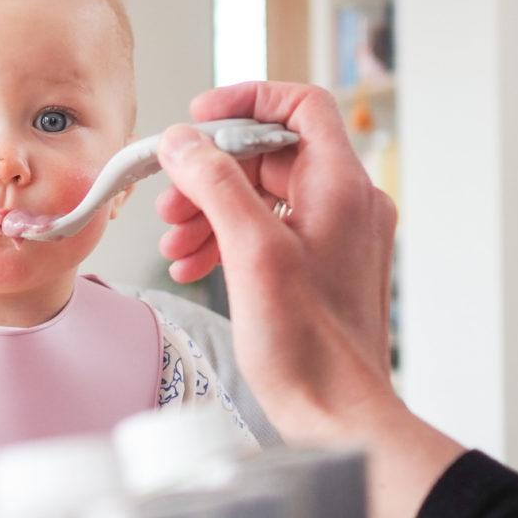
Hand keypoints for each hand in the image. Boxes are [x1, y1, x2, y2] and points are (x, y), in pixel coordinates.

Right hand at [155, 82, 399, 444]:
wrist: (337, 416)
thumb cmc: (309, 348)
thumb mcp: (251, 253)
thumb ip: (216, 185)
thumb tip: (184, 140)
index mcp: (342, 187)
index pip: (301, 106)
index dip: (247, 101)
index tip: (200, 119)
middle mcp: (346, 205)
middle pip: (271, 155)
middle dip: (212, 174)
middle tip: (171, 202)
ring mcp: (336, 238)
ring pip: (264, 196)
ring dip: (211, 211)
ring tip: (175, 244)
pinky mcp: (320, 269)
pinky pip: (269, 232)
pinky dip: (229, 239)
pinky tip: (195, 266)